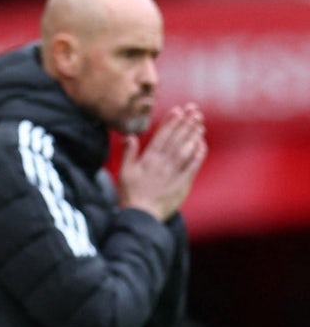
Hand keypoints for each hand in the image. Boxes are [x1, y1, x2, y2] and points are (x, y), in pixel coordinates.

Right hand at [119, 103, 207, 220]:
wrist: (141, 215)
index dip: (171, 122)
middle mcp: (162, 163)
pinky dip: (198, 154)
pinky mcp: (183, 183)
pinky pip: (193, 165)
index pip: (162, 136)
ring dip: (193, 135)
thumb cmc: (130, 195)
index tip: (179, 110)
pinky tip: (202, 144)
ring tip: (200, 122)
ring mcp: (174, 173)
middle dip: (186, 123)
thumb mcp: (124, 173)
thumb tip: (129, 136)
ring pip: (186, 149)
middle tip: (195, 110)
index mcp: (148, 159)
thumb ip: (128, 153)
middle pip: (176, 139)